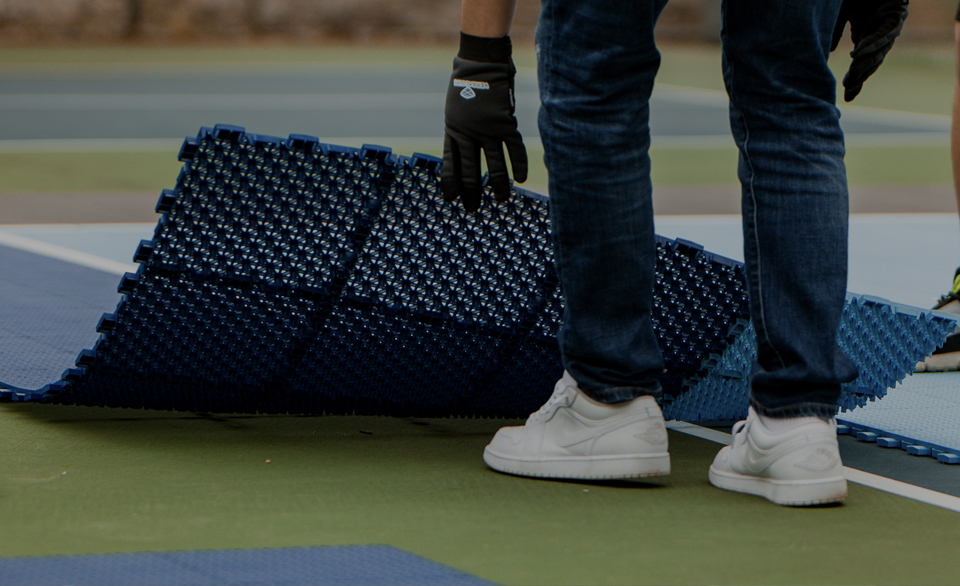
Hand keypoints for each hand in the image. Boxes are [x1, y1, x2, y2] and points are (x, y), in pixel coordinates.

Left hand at [442, 33, 527, 211]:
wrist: (480, 65)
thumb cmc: (465, 85)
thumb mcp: (453, 111)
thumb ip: (458, 131)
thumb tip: (461, 150)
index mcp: (453, 132)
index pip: (450, 165)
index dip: (450, 183)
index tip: (451, 199)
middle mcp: (469, 135)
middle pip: (470, 170)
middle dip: (472, 192)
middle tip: (473, 208)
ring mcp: (487, 130)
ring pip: (494, 164)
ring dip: (498, 184)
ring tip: (501, 199)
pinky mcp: (505, 124)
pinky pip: (513, 148)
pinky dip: (518, 164)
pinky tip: (520, 179)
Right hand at [831, 0, 908, 101]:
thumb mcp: (840, 15)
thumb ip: (834, 33)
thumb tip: (829, 52)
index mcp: (866, 38)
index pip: (862, 65)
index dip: (856, 80)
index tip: (847, 96)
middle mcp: (878, 37)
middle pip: (871, 63)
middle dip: (860, 78)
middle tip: (848, 90)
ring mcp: (889, 29)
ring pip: (879, 52)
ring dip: (865, 65)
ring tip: (852, 77)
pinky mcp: (896, 18)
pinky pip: (884, 35)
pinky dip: (870, 45)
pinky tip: (856, 54)